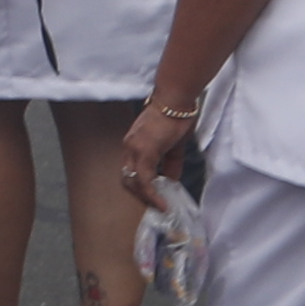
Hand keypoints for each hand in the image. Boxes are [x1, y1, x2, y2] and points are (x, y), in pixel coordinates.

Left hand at [112, 92, 200, 207]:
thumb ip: (170, 164)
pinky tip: (161, 201)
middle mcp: (129, 148)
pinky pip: (145, 178)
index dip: (140, 187)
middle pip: (128, 179)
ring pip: (134, 181)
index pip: (130, 172)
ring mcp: (134, 149)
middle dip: (141, 195)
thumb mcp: (173, 146)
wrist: (176, 100)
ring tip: (160, 205)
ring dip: (147, 196)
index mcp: (133, 146)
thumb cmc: (176, 118)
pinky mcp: (144, 150)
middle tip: (156, 204)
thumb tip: (171, 181)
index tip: (153, 198)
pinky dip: (152, 193)